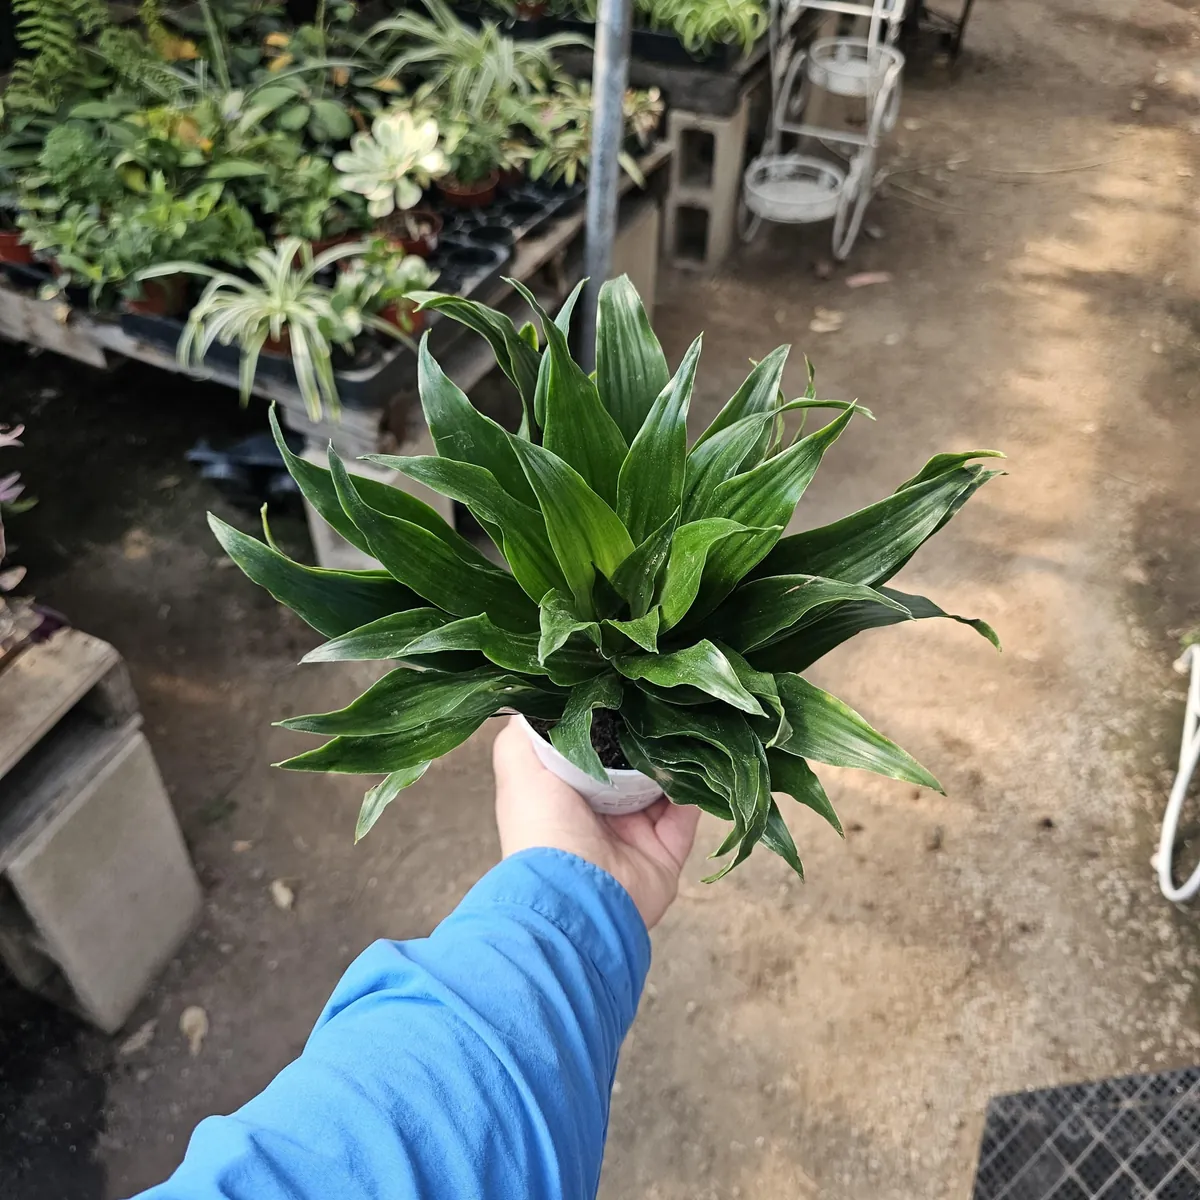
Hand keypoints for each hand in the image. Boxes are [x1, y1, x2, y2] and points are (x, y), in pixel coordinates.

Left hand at [492, 716, 699, 928]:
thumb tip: (539, 699)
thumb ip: (525, 732)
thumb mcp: (519, 766)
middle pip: (632, 764)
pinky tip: (700, 758)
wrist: (574, 896)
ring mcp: (635, 833)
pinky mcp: (666, 852)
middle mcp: (601, 812)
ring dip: (675, 757)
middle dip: (645, 736)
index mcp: (566, 792)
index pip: (591, 747)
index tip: (623, 685)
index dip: (605, 719)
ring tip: (687, 720)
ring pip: (664, 785)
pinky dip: (697, 789)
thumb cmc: (541, 826)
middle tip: (663, 700)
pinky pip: (688, 815)